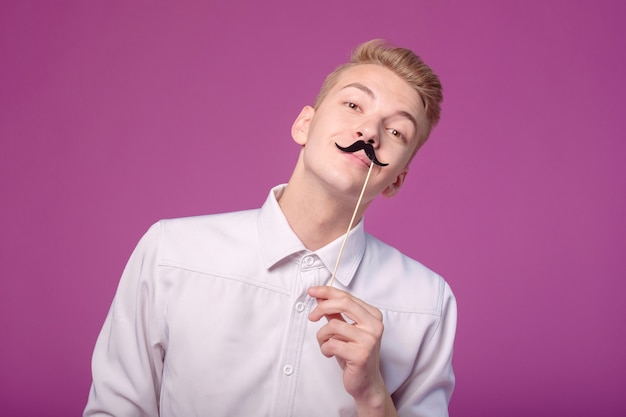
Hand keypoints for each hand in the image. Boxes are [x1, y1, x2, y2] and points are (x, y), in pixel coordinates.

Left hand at [308, 286, 394, 414]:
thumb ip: (335, 313)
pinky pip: (332, 344)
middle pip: (343, 303)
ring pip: (333, 325)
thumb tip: (321, 297)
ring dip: (322, 336)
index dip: (327, 292)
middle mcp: (374, 325)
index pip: (347, 297)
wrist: (366, 383)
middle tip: (312, 316)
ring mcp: (369, 340)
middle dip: (322, 307)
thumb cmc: (355, 355)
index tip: (312, 291)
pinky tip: (330, 354)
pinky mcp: (361, 354)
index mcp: (373, 316)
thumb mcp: (345, 330)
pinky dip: (325, 348)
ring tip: (325, 344)